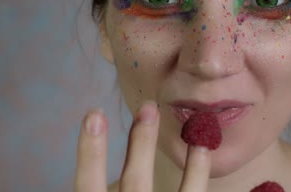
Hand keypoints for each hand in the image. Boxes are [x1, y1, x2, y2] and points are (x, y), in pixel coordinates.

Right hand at [74, 100, 210, 191]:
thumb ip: (103, 186)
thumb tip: (102, 168)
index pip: (88, 184)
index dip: (90, 151)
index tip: (94, 113)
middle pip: (132, 180)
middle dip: (139, 143)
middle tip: (147, 106)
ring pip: (149, 183)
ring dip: (154, 147)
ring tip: (158, 114)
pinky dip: (197, 171)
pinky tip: (201, 147)